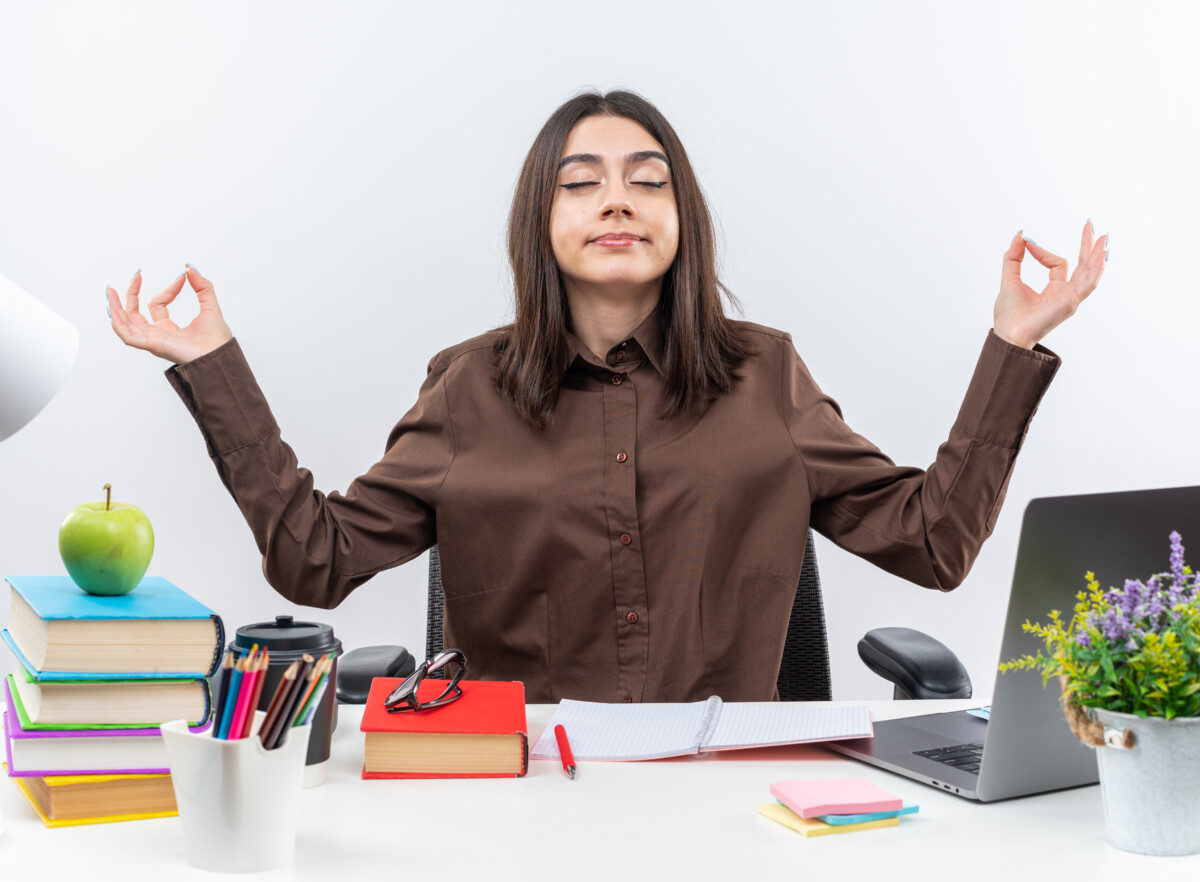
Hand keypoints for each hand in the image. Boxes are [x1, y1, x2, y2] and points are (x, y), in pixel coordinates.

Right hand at [107, 266, 232, 364]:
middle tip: (136, 274)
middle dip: (131, 294)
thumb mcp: (210, 306)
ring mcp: (154, 341)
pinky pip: (128, 336)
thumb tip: (190, 269)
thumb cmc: (218, 340)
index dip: (168, 289)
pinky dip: (118, 322)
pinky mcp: (153, 346)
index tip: (182, 277)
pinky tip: (114, 308)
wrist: (222, 355)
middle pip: (135, 314)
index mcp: (169, 329)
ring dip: (116, 307)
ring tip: (110, 290)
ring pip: (125, 324)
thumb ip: (203, 287)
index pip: (157, 304)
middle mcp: (158, 335)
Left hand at [993, 221, 1108, 349]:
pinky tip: (1101, 254)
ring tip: (1103, 237)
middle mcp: (1065, 293)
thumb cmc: (1009, 315)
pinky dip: (1096, 268)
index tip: (1028, 244)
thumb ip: (1013, 257)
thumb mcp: (1010, 279)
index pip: (1057, 264)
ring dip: (1096, 254)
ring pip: (1089, 272)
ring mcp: (1071, 298)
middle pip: (1082, 265)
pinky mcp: (1071, 302)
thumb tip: (1020, 235)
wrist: (1009, 334)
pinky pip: (1088, 282)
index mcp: (1053, 290)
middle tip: (1090, 225)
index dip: (1043, 252)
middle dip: (1087, 245)